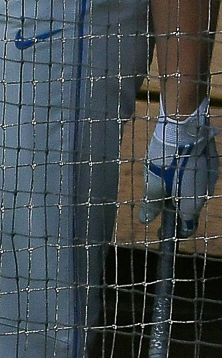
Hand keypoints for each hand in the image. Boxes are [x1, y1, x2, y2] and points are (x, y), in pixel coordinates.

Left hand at [141, 99, 218, 234]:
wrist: (184, 127)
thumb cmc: (166, 158)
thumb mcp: (153, 182)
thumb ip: (151, 204)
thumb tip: (146, 221)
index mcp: (191, 204)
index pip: (185, 227)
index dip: (172, 231)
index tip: (160, 230)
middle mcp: (205, 194)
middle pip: (189, 207)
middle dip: (174, 206)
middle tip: (157, 199)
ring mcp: (211, 178)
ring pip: (194, 190)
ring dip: (181, 189)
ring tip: (163, 176)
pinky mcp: (212, 163)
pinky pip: (199, 176)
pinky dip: (187, 176)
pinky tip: (175, 165)